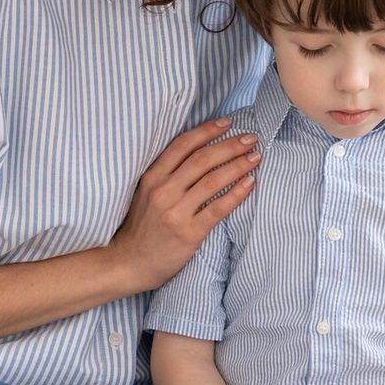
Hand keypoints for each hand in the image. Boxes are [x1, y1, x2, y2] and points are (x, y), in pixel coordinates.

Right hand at [110, 117, 258, 291]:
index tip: (227, 123)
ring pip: (212, 181)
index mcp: (152, 177)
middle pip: (202, 159)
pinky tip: (250, 183)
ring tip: (255, 157)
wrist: (129, 262)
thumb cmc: (141, 227)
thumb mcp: (145, 193)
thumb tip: (199, 153)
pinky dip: (236, 193)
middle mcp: (163, 191)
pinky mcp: (188, 233)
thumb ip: (167, 174)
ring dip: (237, 165)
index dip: (207, 131)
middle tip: (250, 138)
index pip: (183, 145)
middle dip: (229, 145)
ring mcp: (175, 212)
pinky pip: (217, 209)